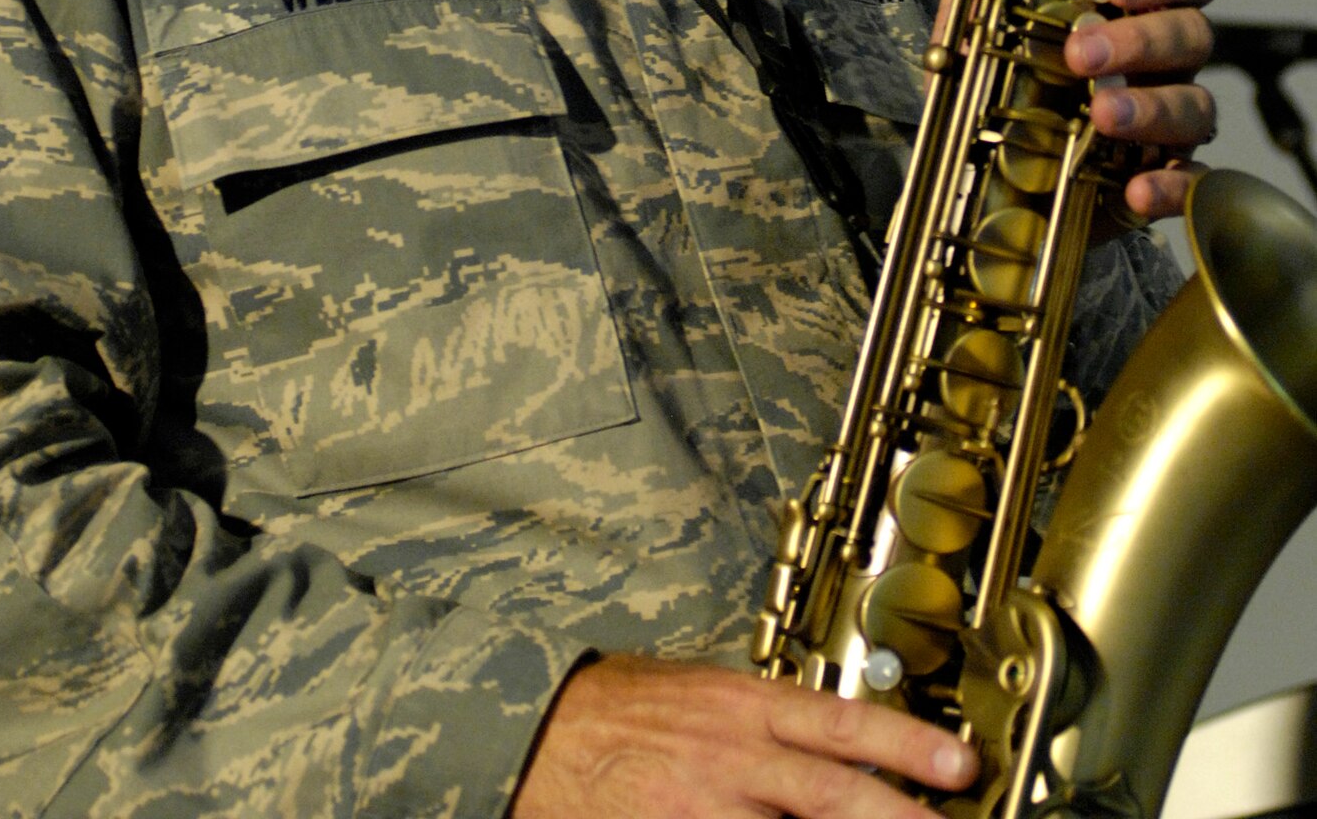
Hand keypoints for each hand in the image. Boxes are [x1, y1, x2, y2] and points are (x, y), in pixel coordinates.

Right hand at [509, 654, 975, 818]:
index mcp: (741, 706)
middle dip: (901, 817)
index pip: (841, 720)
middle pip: (836, 792)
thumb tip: (834, 743)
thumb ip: (765, 718)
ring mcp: (709, 809)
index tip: (960, 762)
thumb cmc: (619, 707)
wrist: (538, 732)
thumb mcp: (701, 691)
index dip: (906, 742)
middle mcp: (734, 757)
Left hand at [936, 0, 1221, 226]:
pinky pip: (1189, 186)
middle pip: (1195, 35)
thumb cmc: (993, 60)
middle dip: (1143, 39)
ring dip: (1154, 107)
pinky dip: (1169, 188)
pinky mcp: (1151, 182)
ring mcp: (1162, 121)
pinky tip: (1133, 189)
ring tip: (1099, 113)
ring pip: (1198, 107)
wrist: (967, 157)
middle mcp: (1160, 59)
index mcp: (1133, 5)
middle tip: (1081, 53)